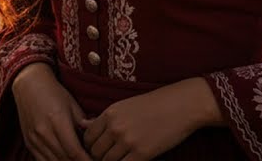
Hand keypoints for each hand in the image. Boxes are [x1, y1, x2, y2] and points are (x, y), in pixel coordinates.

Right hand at [11, 63, 91, 160]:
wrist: (29, 85)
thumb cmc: (55, 94)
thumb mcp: (74, 107)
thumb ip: (85, 127)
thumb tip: (98, 143)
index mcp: (57, 121)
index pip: (75, 152)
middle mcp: (44, 132)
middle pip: (65, 160)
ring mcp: (34, 139)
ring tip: (79, 160)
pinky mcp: (29, 143)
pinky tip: (65, 160)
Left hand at [81, 77, 223, 160]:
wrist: (180, 106)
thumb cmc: (153, 105)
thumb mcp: (124, 106)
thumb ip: (103, 118)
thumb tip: (81, 124)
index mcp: (109, 114)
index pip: (88, 137)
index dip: (90, 146)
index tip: (97, 150)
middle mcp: (115, 127)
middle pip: (95, 151)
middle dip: (98, 157)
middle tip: (107, 157)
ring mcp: (128, 141)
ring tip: (119, 158)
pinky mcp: (142, 153)